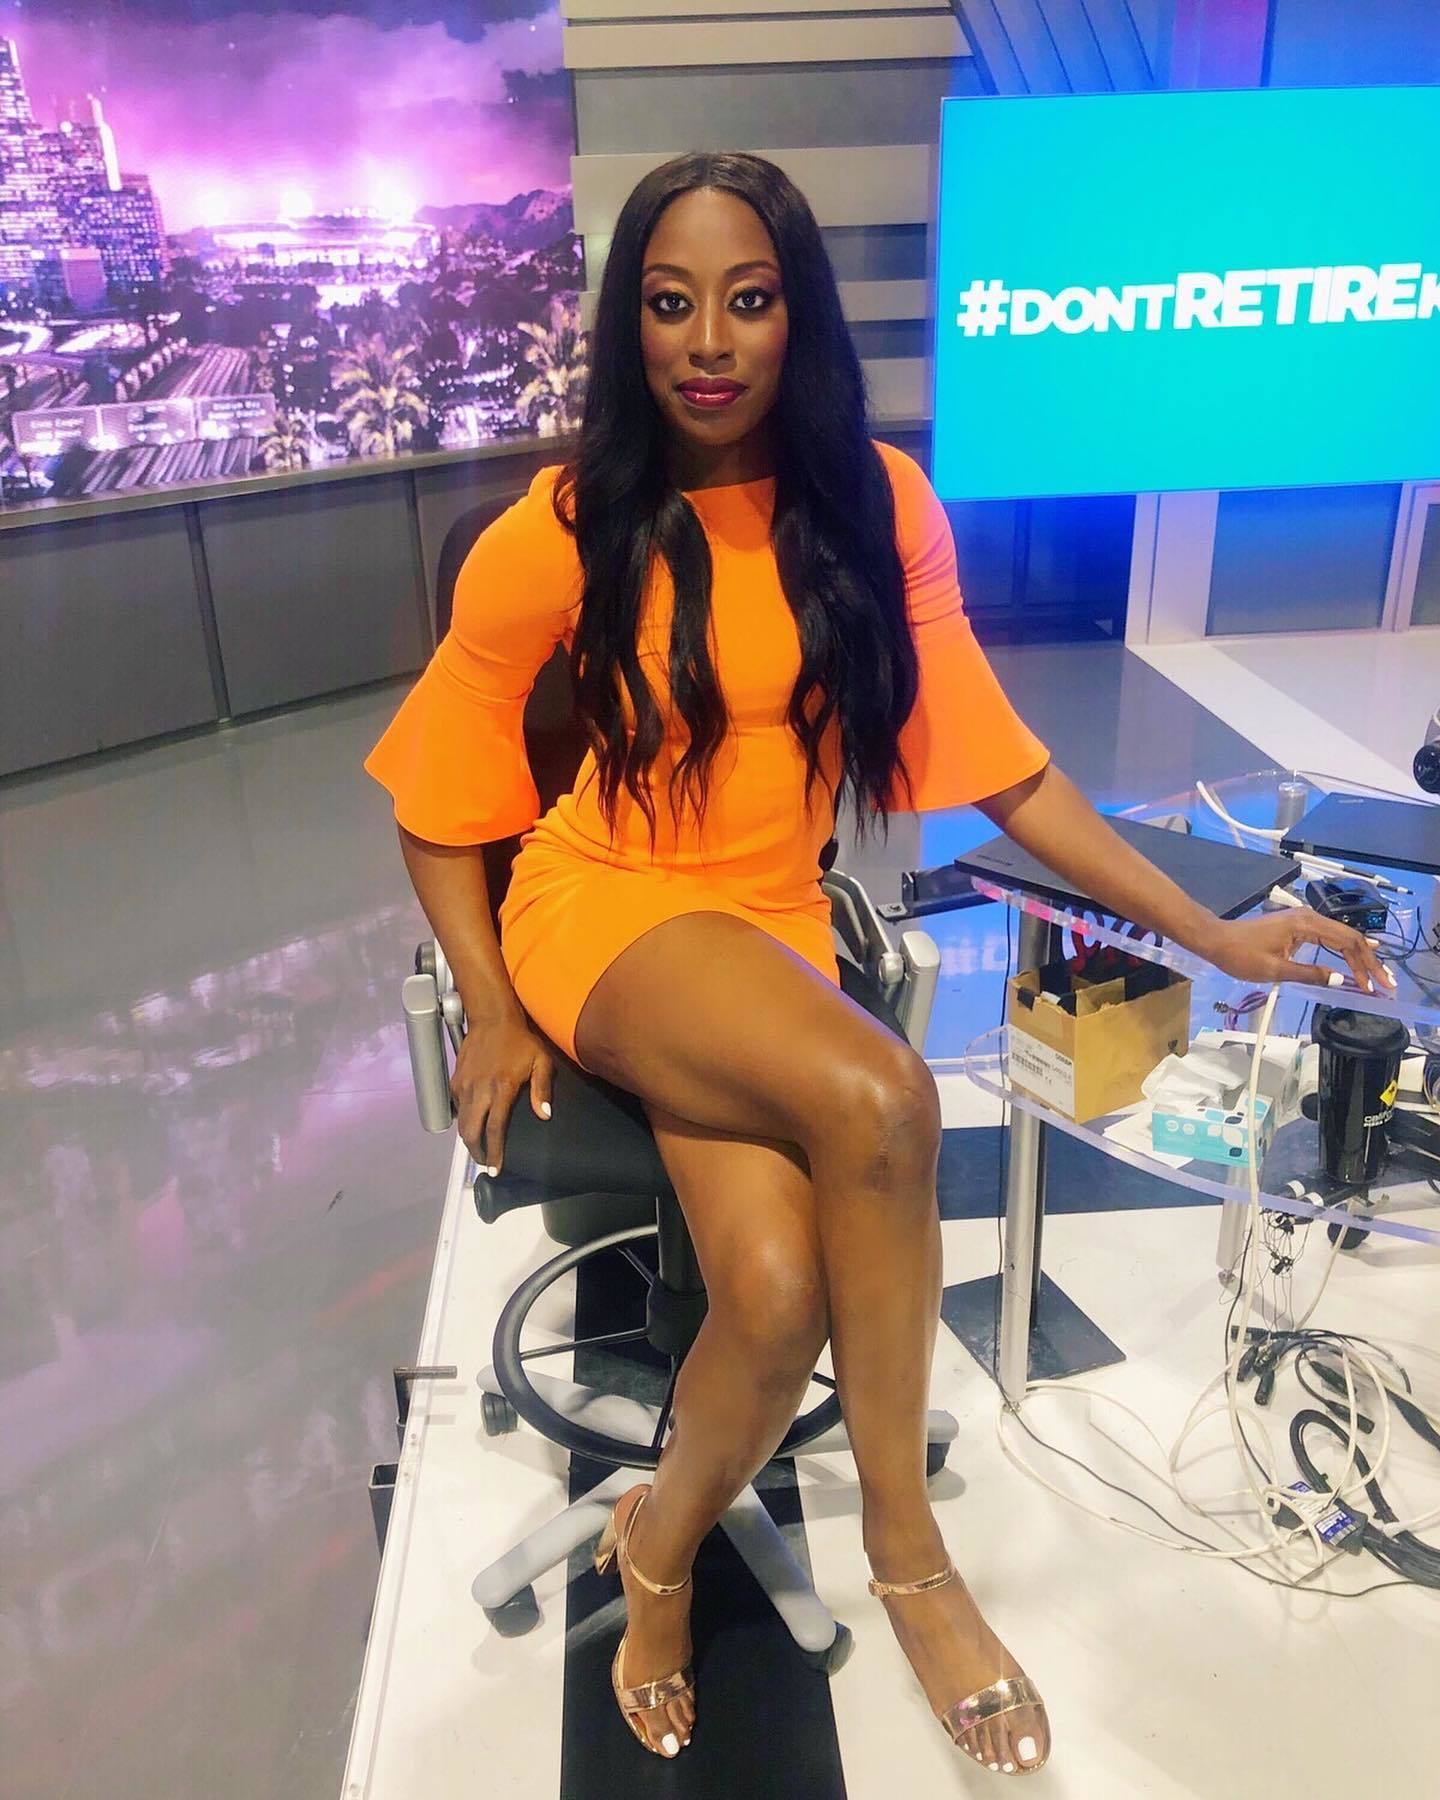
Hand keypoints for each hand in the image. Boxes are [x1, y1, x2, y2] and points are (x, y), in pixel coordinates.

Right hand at [450, 1006, 554, 1175]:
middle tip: (486, 1162)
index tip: (496, 1169)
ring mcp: (464, 1086)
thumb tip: (544, 1115)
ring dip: (469, 1139)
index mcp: (501, 1088)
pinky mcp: (455, 1081)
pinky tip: (472, 1124)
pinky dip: (463, 1120)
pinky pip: (457, 1108)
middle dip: (477, 1151)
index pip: (494, 1129)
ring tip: (479, 1148)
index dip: (494, 1152)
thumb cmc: (521, 1042)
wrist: (492, 1019)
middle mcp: (479, 1091)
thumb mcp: (541, 1061)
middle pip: (471, 1131)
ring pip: (461, 1122)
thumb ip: (542, 1089)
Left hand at [1204, 908, 1395, 993]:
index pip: (1348, 942)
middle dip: (1369, 961)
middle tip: (1386, 983)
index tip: (1376, 985)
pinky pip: (1328, 937)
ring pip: (1341, 937)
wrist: (1216, 940)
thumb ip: (1309, 974)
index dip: (1365, 964)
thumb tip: (1341, 979)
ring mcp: (1304, 920)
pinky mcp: (1298, 926)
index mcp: (1306, 924)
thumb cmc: (1241, 955)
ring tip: (1377, 976)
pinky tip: (1356, 957)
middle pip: (1349, 937)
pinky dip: (1344, 950)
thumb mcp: (1275, 970)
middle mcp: (1309, 918)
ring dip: (1358, 957)